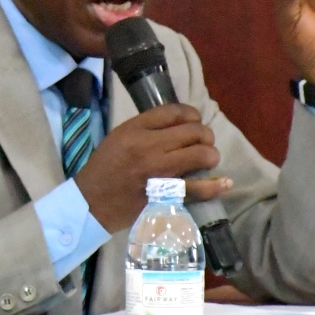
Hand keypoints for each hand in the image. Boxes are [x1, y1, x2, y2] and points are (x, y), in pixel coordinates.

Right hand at [74, 104, 231, 231]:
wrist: (90, 203)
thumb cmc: (104, 168)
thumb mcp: (118, 138)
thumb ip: (145, 128)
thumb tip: (179, 123)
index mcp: (134, 130)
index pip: (174, 112)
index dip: (192, 114)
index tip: (195, 121)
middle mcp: (148, 147)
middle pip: (194, 131)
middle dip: (205, 136)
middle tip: (203, 143)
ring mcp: (159, 172)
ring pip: (202, 155)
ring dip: (211, 156)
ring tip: (208, 160)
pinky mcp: (165, 195)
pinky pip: (199, 188)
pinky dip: (215, 185)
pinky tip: (223, 183)